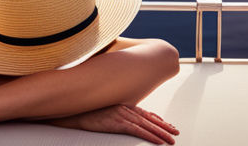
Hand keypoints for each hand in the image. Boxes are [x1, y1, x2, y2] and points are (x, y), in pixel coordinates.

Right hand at [47, 105, 178, 144]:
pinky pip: (138, 131)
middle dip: (164, 127)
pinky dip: (150, 136)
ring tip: (171, 140)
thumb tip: (124, 124)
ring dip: (161, 133)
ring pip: (147, 125)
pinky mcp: (117, 122)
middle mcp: (126, 107)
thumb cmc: (86, 114)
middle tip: (176, 133)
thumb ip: (118, 116)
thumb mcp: (105, 115)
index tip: (168, 125)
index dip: (158, 120)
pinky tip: (158, 142)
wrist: (72, 112)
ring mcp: (122, 114)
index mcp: (124, 105)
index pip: (145, 114)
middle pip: (150, 119)